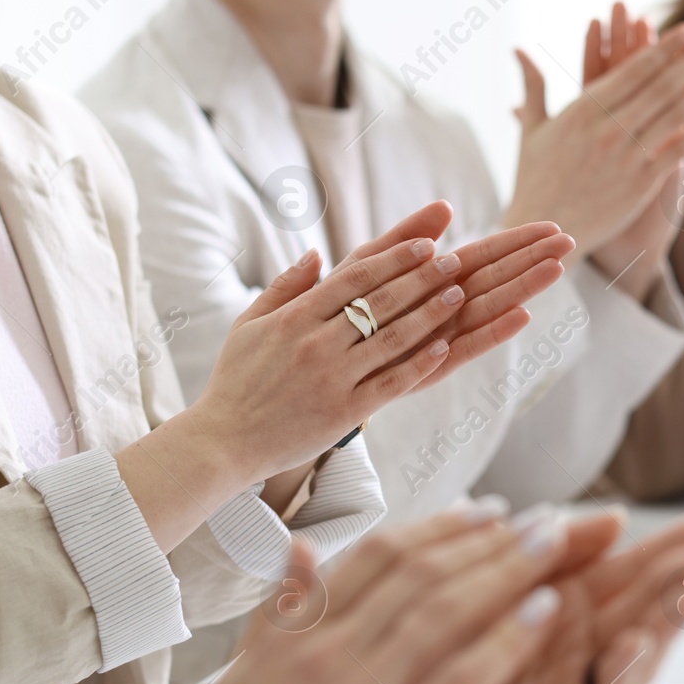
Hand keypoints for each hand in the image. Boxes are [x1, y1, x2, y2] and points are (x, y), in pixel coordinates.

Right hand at [79, 506, 640, 683]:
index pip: (377, 556)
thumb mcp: (240, 678)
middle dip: (488, 540)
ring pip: (446, 613)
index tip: (482, 511)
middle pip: (420, 574)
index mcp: (292, 636)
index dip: (438, 526)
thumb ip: (278, 612)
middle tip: (538, 519)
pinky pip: (461, 680)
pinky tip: (544, 613)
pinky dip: (507, 639)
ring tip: (552, 546)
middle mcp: (325, 656)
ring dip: (508, 572)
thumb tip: (300, 546)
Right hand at [118, 202, 567, 551]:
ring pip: (392, 337)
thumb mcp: (249, 324)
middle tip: (456, 258)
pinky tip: (445, 345)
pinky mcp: (343, 411)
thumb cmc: (237, 381)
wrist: (224, 442)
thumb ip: (286, 286)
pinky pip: (390, 382)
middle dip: (421, 276)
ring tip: (459, 293)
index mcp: (294, 317)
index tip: (425, 242)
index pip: (353, 277)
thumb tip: (318, 253)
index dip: (394, 257)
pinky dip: (419, 362)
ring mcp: (332, 377)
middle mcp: (315, 343)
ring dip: (430, 312)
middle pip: (379, 301)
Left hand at [332, 207, 575, 391]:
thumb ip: (403, 239)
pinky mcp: (426, 369)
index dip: (517, 241)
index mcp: (432, 283)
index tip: (553, 227)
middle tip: (569, 242)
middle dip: (531, 260)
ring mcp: (438, 339)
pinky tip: (522, 315)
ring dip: (522, 289)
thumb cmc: (333, 313)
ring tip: (556, 269)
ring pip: (487, 308)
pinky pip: (463, 348)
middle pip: (495, 279)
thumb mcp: (366, 266)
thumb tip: (446, 207)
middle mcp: (443, 310)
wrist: (307, 370)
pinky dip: (492, 333)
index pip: (483, 255)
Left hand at [425, 507, 683, 683]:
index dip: (682, 544)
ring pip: (631, 656)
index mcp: (568, 602)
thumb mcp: (485, 583)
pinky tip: (629, 648)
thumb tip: (607, 517)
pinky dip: (615, 681)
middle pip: (647, 607)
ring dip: (663, 625)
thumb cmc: (427, 647)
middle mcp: (579, 646)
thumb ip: (543, 553)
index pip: (638, 566)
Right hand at [505, 19, 683, 258]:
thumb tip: (518, 50)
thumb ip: (532, 86)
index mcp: (581, 111)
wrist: (541, 230)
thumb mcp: (531, 129)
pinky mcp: (639, 185)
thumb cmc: (534, 180)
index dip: (664, 49)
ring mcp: (626, 158)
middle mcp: (606, 130)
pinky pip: (676, 152)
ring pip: (673, 114)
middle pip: (660, 86)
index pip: (632, 72)